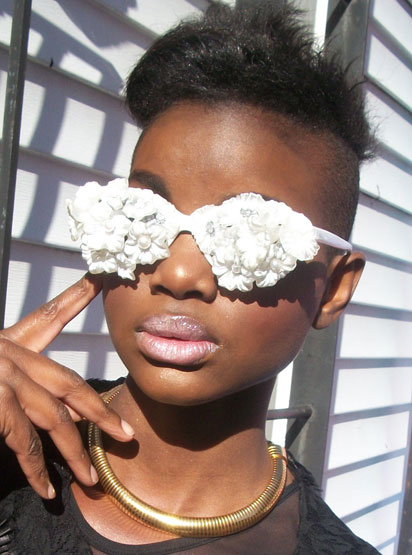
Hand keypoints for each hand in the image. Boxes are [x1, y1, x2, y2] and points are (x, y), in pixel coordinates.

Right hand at [0, 274, 133, 498]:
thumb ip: (21, 374)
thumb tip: (57, 406)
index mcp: (9, 342)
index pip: (50, 316)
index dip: (76, 297)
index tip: (97, 282)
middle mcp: (11, 356)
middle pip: (70, 383)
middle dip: (101, 411)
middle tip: (125, 433)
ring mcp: (4, 379)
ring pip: (54, 418)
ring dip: (74, 452)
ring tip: (90, 477)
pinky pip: (24, 442)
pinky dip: (36, 469)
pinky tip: (47, 487)